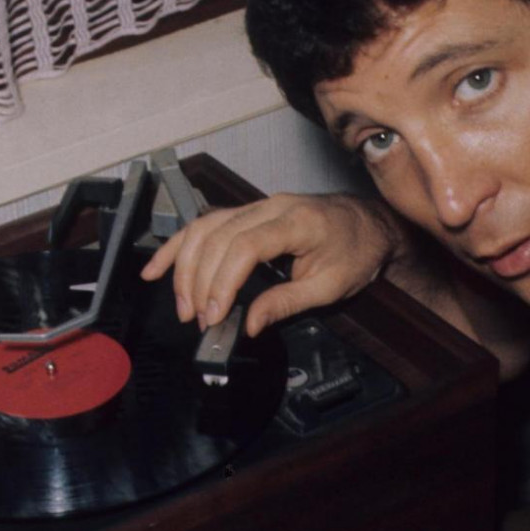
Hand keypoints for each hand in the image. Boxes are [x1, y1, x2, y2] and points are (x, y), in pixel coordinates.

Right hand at [140, 192, 403, 335]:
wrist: (370, 225)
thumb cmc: (356, 252)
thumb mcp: (330, 287)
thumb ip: (287, 303)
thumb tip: (250, 324)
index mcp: (298, 222)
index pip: (245, 246)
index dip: (223, 281)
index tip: (213, 313)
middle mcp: (273, 207)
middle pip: (219, 237)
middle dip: (200, 281)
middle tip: (197, 319)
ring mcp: (259, 206)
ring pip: (205, 228)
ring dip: (185, 267)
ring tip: (183, 305)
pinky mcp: (249, 212)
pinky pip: (207, 223)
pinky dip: (180, 245)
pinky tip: (159, 267)